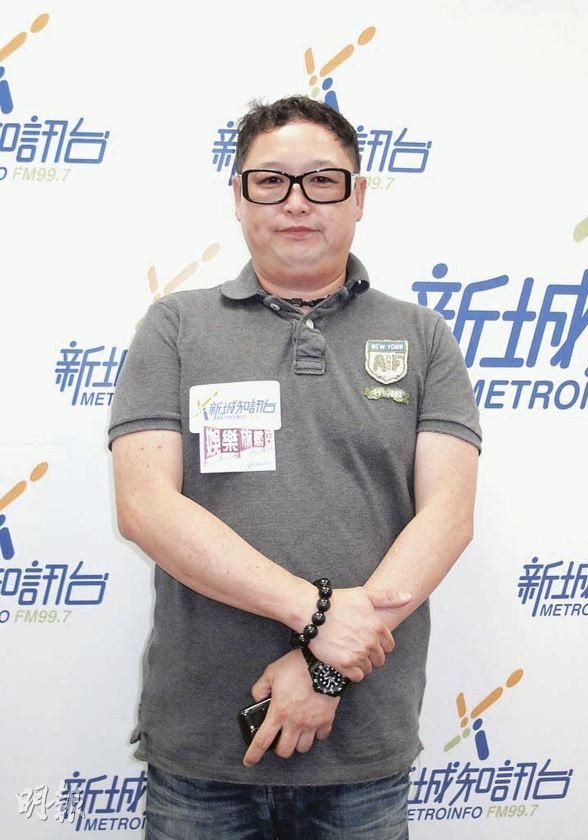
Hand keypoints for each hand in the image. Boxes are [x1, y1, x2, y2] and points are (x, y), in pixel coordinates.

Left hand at [243, 651, 339, 767]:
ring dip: (297, 743)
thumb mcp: (271, 672)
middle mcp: (295, 722)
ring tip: (296, 733)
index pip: (262, 741)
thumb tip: (258, 699)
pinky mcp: (326, 719)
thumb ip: (260, 688)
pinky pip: (321, 737)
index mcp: (278, 712)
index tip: (249, 761)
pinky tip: (312, 726)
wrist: (324, 662)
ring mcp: (312, 723)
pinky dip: (316, 735)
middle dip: (279, 748)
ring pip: (303, 748)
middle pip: (284, 751)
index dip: (253, 754)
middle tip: (279, 739)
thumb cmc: (298, 666)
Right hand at [308, 587, 410, 682]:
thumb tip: (408, 596)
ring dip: (361, 663)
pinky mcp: (344, 664)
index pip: (389, 646)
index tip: (367, 640)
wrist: (313, 611)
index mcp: (378, 627)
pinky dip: (352, 672)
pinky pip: (357, 677)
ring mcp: (358, 654)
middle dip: (371, 655)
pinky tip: (344, 661)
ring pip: (368, 668)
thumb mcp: (364, 595)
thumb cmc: (338, 601)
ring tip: (348, 652)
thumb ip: (388, 598)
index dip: (379, 644)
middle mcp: (371, 642)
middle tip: (356, 646)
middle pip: (379, 659)